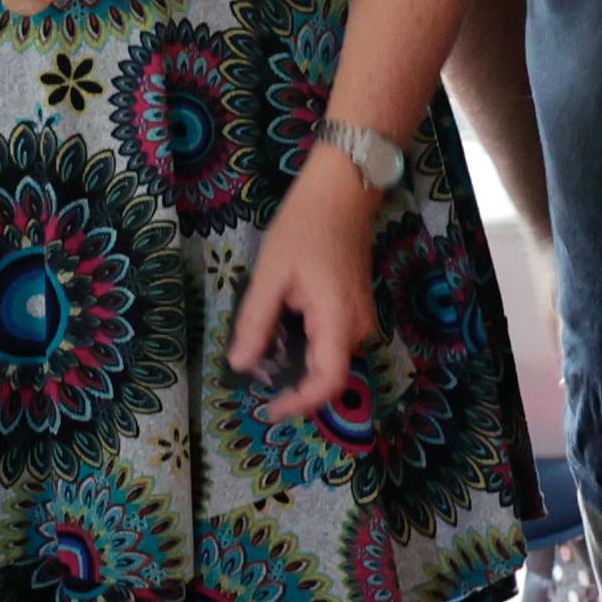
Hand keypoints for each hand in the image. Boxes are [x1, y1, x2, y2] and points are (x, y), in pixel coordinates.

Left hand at [226, 147, 383, 421]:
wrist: (343, 191)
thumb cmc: (305, 226)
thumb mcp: (270, 274)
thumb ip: (256, 323)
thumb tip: (240, 366)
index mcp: (338, 320)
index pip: (327, 382)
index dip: (299, 403)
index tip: (268, 410)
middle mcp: (358, 327)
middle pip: (327, 374)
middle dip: (290, 381)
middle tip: (253, 370)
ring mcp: (361, 319)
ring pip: (328, 358)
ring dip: (296, 362)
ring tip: (262, 345)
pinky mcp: (355, 309)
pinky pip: (331, 341)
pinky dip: (304, 345)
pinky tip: (280, 326)